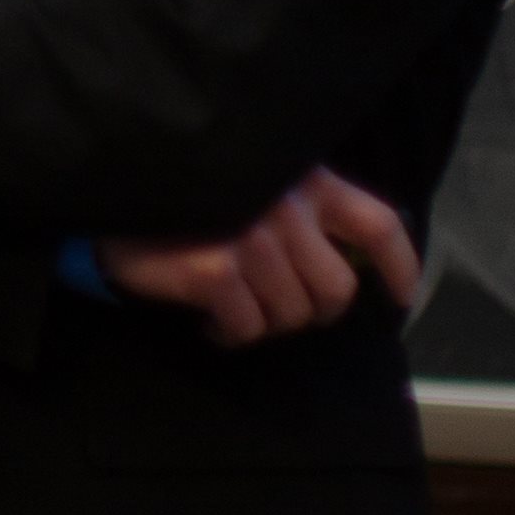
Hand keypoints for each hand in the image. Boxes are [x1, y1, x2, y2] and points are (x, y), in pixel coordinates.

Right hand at [102, 170, 422, 347]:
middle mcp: (288, 208)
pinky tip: (211, 321)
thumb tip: (343, 264)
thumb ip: (303, 208)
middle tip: (280, 308)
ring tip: (237, 309)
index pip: (378, 225)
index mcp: (309, 180)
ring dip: (265, 323)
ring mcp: (252, 241)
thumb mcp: (261, 181)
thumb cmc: (192, 191)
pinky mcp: (215, 273)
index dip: (399, 267)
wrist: (114, 191)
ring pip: (291, 315)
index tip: (400, 296)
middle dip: (312, 311)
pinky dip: (231, 334)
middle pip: (336, 289)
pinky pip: (247, 329)